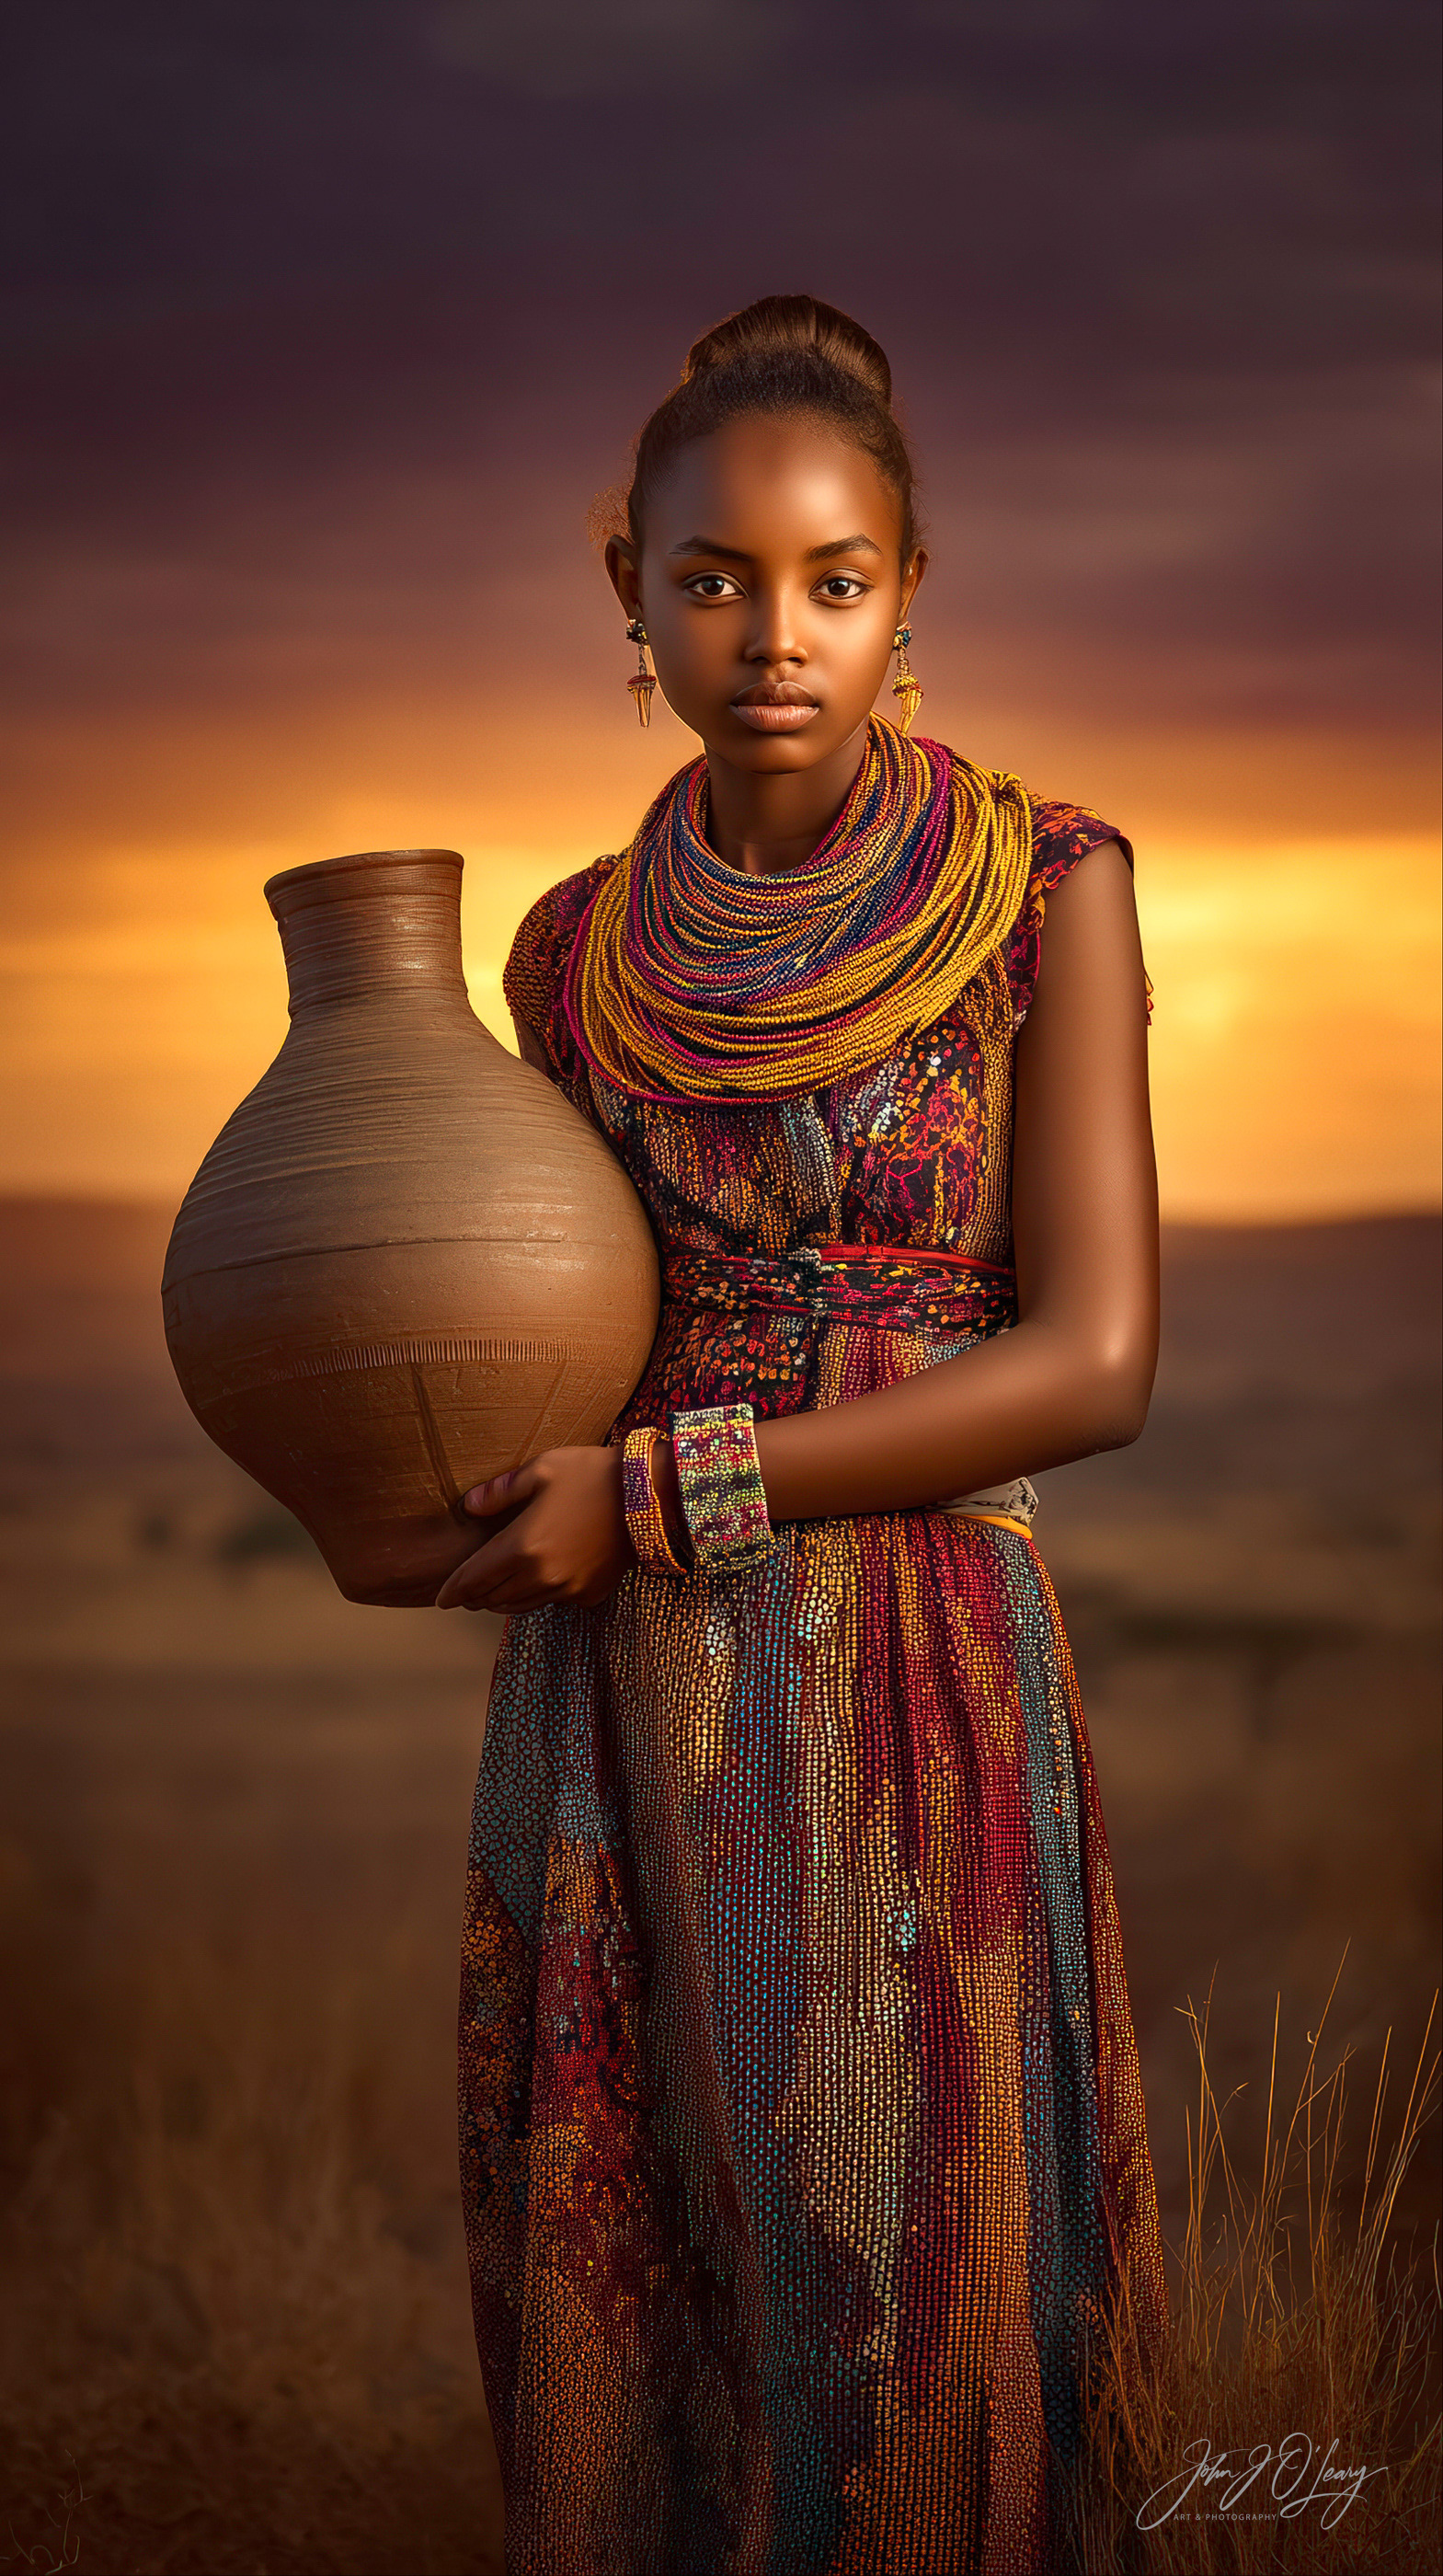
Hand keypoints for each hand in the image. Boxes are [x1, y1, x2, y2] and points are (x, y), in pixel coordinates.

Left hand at [433, 1445, 634, 1613]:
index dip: (453, 1591)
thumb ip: (500, 1491)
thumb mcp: (541, 1469)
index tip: (441, 1598)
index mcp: (521, 1547)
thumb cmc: (592, 1475)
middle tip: (465, 1591)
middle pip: (493, 1598)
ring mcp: (567, 1589)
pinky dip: (537, 1596)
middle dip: (475, 1597)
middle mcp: (541, 1576)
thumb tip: (469, 1505)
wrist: (649, 1496)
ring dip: (502, 1600)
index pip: (473, 1579)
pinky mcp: (589, 1593)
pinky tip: (538, 1580)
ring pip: (520, 1606)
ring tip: (492, 1591)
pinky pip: (552, 1602)